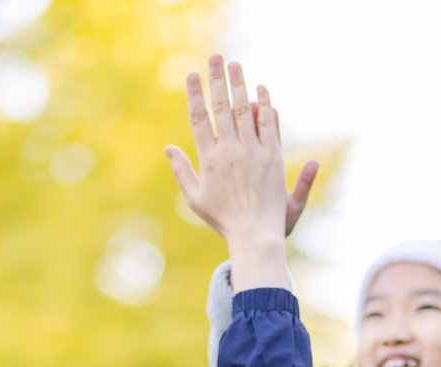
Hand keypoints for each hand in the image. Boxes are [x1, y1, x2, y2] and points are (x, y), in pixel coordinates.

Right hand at [164, 56, 318, 288]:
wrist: (254, 234)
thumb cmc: (223, 219)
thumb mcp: (195, 198)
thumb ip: (182, 171)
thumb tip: (168, 148)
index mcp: (209, 159)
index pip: (199, 119)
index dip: (195, 94)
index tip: (192, 74)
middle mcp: (230, 151)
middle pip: (221, 108)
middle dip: (217, 80)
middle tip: (216, 58)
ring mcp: (253, 152)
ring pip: (245, 111)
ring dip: (239, 85)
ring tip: (235, 65)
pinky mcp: (272, 157)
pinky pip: (268, 125)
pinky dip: (265, 105)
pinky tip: (261, 89)